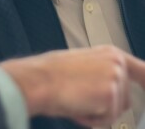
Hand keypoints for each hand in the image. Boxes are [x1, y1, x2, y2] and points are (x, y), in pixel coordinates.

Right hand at [0, 45, 144, 126]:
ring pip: (115, 111)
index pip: (142, 70)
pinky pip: (106, 120)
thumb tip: (111, 91)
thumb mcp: (83, 65)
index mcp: (110, 53)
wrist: (40, 79)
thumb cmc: (52, 73)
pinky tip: (78, 105)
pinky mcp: (110, 95)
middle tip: (83, 98)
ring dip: (96, 113)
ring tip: (77, 99)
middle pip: (126, 99)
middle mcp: (116, 63)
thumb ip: (103, 73)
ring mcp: (115, 78)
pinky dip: (91, 119)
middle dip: (107, 106)